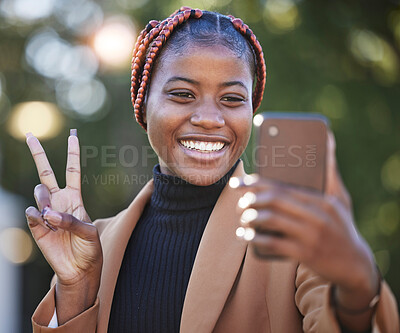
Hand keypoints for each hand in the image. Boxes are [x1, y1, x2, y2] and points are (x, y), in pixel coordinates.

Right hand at [25, 130, 101, 323]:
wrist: (80, 269)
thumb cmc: (89, 248)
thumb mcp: (89, 232)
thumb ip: (70, 220)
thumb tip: (47, 213)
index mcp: (75, 198)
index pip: (72, 171)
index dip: (72, 153)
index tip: (73, 135)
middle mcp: (59, 201)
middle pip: (46, 173)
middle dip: (38, 154)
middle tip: (30, 135)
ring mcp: (46, 212)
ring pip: (39, 193)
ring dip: (46, 201)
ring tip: (54, 217)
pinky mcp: (36, 226)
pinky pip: (31, 213)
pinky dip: (38, 217)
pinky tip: (46, 224)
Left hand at [233, 131, 377, 296]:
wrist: (355, 264)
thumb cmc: (342, 227)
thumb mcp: (341, 200)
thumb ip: (330, 173)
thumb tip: (328, 140)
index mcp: (322, 200)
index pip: (283, 186)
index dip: (256, 183)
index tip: (240, 183)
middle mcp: (317, 215)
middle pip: (275, 200)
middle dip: (251, 199)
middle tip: (240, 203)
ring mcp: (311, 236)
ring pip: (272, 220)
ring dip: (251, 218)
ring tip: (243, 220)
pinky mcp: (306, 254)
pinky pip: (274, 244)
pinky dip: (255, 239)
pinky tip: (245, 237)